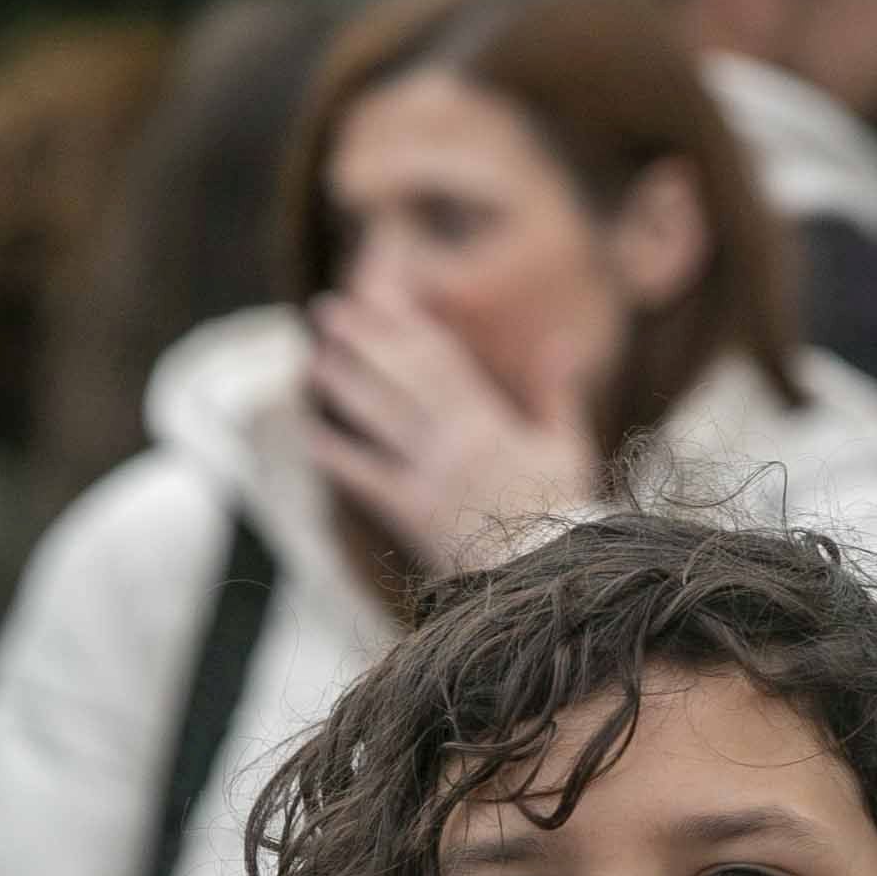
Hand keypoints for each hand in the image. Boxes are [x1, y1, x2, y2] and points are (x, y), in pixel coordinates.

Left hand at [303, 286, 599, 569]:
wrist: (550, 580)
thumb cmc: (562, 516)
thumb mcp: (566, 450)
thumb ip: (558, 395)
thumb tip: (563, 342)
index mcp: (490, 423)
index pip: (440, 359)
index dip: (404, 324)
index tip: (376, 295)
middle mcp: (454, 443)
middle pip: (401, 379)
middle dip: (363, 340)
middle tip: (326, 310)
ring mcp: (431, 479)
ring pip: (380, 420)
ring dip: (343, 387)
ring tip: (312, 361)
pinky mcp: (415, 518)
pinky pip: (368, 482)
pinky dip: (337, 459)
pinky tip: (309, 437)